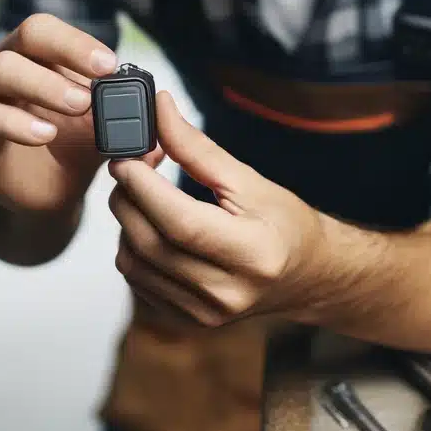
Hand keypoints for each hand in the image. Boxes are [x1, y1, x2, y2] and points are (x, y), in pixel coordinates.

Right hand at [0, 13, 163, 214]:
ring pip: (0, 69)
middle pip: (27, 34)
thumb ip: (134, 123)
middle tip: (101, 75)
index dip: (79, 42)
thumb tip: (164, 120)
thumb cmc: (74, 147)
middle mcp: (12, 66)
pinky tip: (44, 135)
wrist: (41, 195)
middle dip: (66, 48)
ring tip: (80, 106)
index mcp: (42, 56)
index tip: (111, 65)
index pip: (51, 29)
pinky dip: (15, 122)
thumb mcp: (108, 132)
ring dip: (45, 84)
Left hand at [108, 90, 323, 326]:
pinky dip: (132, 244)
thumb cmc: (284, 223)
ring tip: (142, 191)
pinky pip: (136, 279)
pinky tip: (150, 222)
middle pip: (150, 242)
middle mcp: (227, 292)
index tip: (126, 156)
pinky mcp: (186, 320)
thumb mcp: (249, 179)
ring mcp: (204, 313)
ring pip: (134, 262)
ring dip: (125, 219)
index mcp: (253, 254)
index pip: (181, 223)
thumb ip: (198, 148)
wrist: (305, 275)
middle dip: (127, 195)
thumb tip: (160, 110)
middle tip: (130, 163)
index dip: (144, 187)